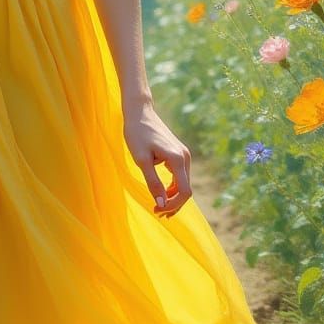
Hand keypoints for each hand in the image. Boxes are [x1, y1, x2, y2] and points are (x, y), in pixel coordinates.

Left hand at [122, 102, 191, 218]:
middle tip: (157, 212)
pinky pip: (179, 175)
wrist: (139, 112)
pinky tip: (161, 192)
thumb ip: (153, 182)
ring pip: (183, 183)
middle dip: (173, 203)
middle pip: (186, 189)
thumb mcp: (141, 160)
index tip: (157, 209)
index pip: (184, 191)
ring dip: (172, 196)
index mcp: (178, 159)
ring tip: (158, 206)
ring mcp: (183, 153)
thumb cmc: (137, 133)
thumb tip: (161, 203)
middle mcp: (185, 157)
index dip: (173, 205)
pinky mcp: (178, 152)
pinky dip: (172, 186)